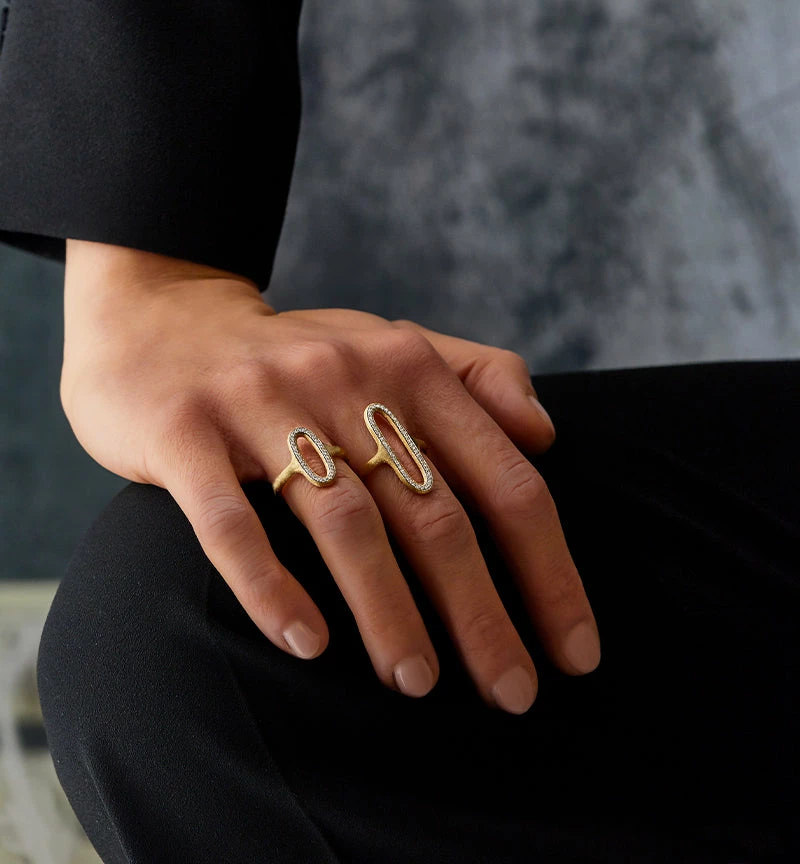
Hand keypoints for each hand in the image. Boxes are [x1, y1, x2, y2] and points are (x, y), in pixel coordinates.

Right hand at [61, 241, 600, 714]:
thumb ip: (477, 377)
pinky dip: (271, 588)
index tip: (574, 653)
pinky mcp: (185, 429)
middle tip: (511, 696)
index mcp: (407, 363)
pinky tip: (306, 646)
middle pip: (434, 513)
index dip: (549, 570)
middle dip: (481, 615)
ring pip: (344, 522)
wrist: (162, 319)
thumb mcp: (390, 343)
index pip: (504, 479)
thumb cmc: (295, 356)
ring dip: (388, 614)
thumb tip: (546, 435)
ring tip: (417, 684)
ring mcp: (260, 401)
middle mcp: (343, 377)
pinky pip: (231, 522)